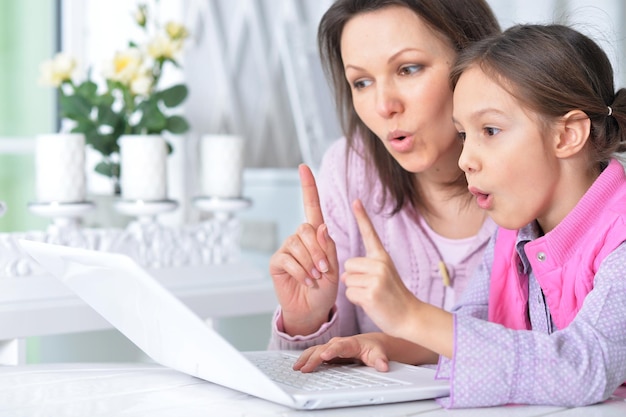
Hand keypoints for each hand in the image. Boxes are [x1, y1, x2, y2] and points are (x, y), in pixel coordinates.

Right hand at [269, 164, 338, 335]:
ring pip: (298, 245)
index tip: (304, 167)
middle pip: (306, 229)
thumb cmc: (326, 287)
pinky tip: (306, 280)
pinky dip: (301, 272)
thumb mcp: (335, 267)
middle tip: (324, 269)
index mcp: (316, 234)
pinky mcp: (277, 262)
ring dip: (311, 263)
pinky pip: (289, 259)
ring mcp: (287, 249)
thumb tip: (321, 226)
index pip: (311, 206)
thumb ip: (329, 247)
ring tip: (316, 278)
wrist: (313, 308)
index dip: (308, 187)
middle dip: (318, 250)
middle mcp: (300, 238)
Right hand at [293, 333, 391, 372]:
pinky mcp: (327, 351)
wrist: (371, 343)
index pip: (339, 346)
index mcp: (350, 343)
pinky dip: (306, 358)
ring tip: (297, 367)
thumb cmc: (374, 348)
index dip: (332, 351)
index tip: (324, 356)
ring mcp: (331, 346)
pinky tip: (299, 365)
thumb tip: (383, 366)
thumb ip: (380, 360)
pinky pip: (314, 353)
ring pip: (315, 350)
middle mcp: (338, 343)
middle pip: (323, 349)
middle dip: (313, 358)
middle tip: (304, 368)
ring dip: (305, 358)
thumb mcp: (379, 354)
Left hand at [345, 199, 453, 355]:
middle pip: (348, 265)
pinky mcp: (371, 293)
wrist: (410, 317)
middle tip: (371, 288)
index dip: (362, 216)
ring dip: (355, 291)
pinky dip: (356, 301)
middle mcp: (380, 264)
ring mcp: (376, 279)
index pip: (370, 234)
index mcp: (383, 257)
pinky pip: (349, 293)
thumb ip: (365, 269)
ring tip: (373, 296)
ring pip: (347, 280)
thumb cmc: (392, 298)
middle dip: (353, 278)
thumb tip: (343, 273)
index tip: (355, 200)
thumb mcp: (382, 276)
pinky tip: (371, 303)